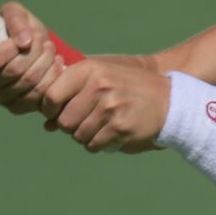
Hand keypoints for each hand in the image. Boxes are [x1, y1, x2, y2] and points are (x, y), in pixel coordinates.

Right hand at [0, 1, 65, 113]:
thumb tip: (24, 41)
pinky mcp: (16, 107)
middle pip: (13, 71)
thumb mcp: (15, 12)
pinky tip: (55, 64)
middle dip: (34, 52)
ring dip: (45, 62)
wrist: (33, 46)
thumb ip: (15, 20)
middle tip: (44, 41)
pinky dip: (51, 78)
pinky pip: (38, 96)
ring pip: (28, 83)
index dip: (13, 47)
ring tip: (50, 49)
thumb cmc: (17, 28)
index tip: (28, 37)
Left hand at [40, 59, 169, 153]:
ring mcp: (110, 108)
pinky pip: (93, 145)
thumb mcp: (101, 77)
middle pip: (63, 121)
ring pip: (78, 136)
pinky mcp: (120, 128)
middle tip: (86, 120)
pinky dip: (99, 144)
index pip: (51, 96)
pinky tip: (111, 133)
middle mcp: (99, 86)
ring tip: (102, 125)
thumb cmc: (129, 88)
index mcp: (90, 69)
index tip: (59, 111)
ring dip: (86, 135)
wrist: (169, 100)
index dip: (51, 109)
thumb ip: (71, 93)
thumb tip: (46, 125)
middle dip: (71, 125)